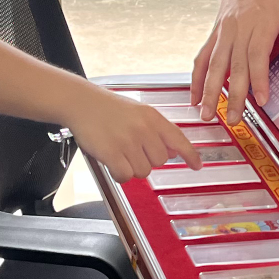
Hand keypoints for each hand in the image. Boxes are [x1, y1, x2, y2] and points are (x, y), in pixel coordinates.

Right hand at [67, 85, 200, 180]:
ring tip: (118, 150)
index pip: (178, 138)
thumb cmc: (109, 109)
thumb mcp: (139, 113)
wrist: (82, 103)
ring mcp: (128, 141)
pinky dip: (119, 174)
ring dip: (131, 167)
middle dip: (147, 159)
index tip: (197, 166)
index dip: (190, 154)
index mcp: (152, 117)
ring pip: (143, 171)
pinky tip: (111, 161)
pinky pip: (125, 176)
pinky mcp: (112, 153)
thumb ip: (157, 131)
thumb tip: (173, 152)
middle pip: (160, 161)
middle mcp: (143, 129)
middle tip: (131, 148)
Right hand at [191, 0, 278, 125]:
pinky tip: (194, 98)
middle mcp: (238, 31)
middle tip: (234, 119)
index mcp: (260, 24)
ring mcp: (223, 35)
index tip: (261, 100)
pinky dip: (196, 79)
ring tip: (206, 114)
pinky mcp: (213, 37)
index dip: (259, 78)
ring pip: (214, 66)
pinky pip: (202, 59)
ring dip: (209, 92)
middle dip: (233, 95)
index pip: (258, 55)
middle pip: (235, 67)